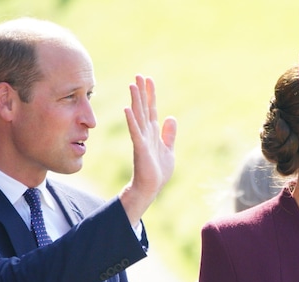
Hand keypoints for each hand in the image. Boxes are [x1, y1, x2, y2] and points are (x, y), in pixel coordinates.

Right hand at [119, 75, 176, 225]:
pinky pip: (135, 131)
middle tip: (138, 75)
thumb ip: (169, 134)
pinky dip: (132, 120)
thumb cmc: (158, 172)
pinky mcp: (140, 148)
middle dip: (142, 92)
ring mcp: (142, 139)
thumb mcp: (168, 149)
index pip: (151, 109)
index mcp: (153, 132)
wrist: (151, 188)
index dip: (150, 94)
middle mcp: (146, 132)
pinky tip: (127, 108)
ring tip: (132, 85)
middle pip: (144, 108)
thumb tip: (171, 117)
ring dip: (135, 101)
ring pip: (138, 116)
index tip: (148, 79)